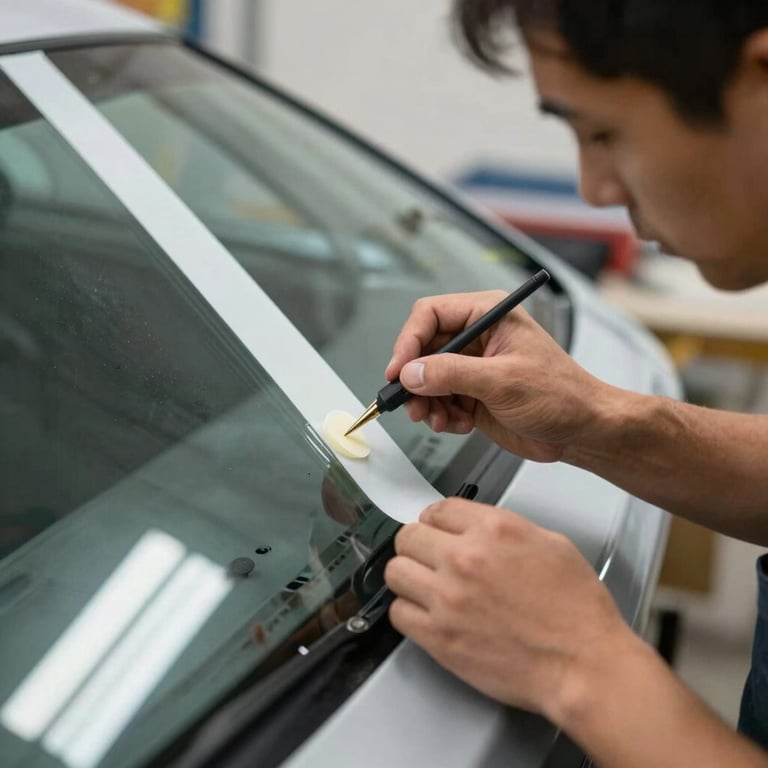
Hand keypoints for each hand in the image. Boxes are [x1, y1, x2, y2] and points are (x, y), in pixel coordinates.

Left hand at [383, 497, 632, 718]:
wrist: (583, 666)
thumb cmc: (577, 610)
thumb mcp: (552, 544)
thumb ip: (506, 529)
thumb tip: (475, 530)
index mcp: (493, 529)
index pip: (438, 509)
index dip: (437, 520)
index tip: (437, 530)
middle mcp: (464, 558)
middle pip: (409, 536)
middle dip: (419, 545)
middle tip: (429, 558)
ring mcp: (447, 598)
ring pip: (395, 571)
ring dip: (409, 576)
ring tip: (425, 586)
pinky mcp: (438, 636)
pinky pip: (398, 613)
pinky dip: (409, 611)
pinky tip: (427, 615)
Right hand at [385, 291, 614, 461]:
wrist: (582, 431)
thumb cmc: (562, 395)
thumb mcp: (503, 381)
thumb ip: (453, 375)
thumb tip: (413, 373)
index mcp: (488, 315)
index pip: (430, 315)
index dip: (408, 341)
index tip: (399, 370)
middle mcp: (477, 337)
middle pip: (423, 349)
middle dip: (415, 379)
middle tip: (412, 402)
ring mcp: (473, 367)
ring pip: (426, 379)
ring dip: (426, 402)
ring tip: (436, 418)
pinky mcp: (472, 394)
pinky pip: (439, 401)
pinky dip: (441, 416)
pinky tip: (458, 424)